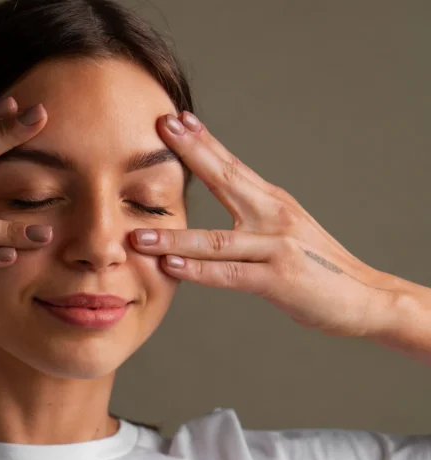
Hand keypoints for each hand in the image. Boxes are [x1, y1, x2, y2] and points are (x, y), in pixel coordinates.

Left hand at [131, 111, 396, 338]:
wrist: (364, 297)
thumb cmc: (315, 267)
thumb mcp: (281, 231)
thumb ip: (249, 215)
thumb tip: (219, 195)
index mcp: (272, 202)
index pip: (232, 165)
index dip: (203, 141)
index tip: (175, 119)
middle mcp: (274, 216)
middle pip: (227, 180)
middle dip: (192, 154)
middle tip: (160, 131)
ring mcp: (276, 247)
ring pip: (216, 240)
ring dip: (174, 237)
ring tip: (138, 235)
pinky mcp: (278, 279)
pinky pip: (230, 274)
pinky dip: (198, 270)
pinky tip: (171, 266)